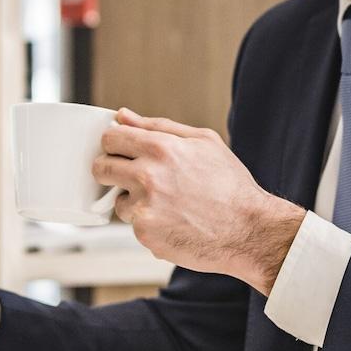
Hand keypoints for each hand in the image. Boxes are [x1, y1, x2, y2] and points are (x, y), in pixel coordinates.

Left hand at [93, 108, 304, 293]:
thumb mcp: (204, 142)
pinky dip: (149, 224)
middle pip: (101, 167)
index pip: (110, 138)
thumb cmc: (230, 185)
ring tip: (167, 204)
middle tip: (135, 179)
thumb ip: (159, 126)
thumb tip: (123, 116)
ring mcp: (145, 207)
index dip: (114, 144)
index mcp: (161, 148)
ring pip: (118, 201)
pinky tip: (174, 222)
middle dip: (112, 171)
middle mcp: (148, 176)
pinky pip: (134, 225)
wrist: (249, 230)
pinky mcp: (145, 233)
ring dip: (134, 202)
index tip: (121, 152)